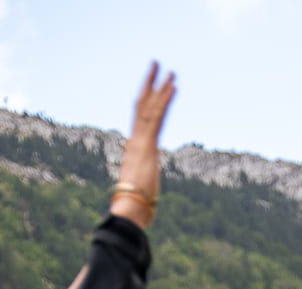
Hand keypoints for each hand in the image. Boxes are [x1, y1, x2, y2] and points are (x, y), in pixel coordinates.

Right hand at [110, 64, 176, 227]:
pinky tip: (173, 87)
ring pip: (150, 107)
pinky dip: (165, 101)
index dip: (145, 101)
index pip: (139, 119)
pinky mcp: (149, 145)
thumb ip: (143, 191)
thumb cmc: (134, 210)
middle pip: (142, 105)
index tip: (151, 87)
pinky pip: (158, 117)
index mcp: (134, 150)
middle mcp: (135, 141)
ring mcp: (141, 141)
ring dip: (160, 87)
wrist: (128, 211)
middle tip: (156, 64)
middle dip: (150, 84)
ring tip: (169, 70)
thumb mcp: (141, 194)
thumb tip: (143, 206)